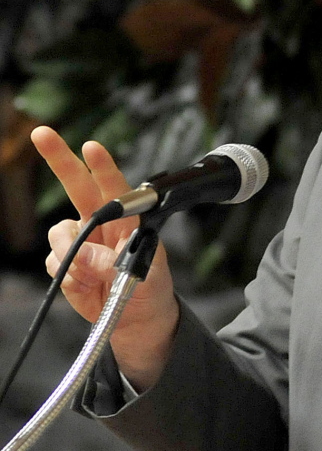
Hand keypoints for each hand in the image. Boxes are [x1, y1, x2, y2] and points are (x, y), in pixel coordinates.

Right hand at [31, 127, 178, 390]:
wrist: (136, 317)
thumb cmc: (150, 288)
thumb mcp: (146, 276)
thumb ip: (119, 262)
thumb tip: (85, 255)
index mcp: (129, 218)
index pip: (115, 187)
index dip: (103, 166)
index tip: (92, 147)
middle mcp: (101, 222)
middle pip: (77, 185)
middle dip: (59, 158)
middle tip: (42, 133)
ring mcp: (80, 241)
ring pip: (59, 234)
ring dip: (73, 256)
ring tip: (97, 277)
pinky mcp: (65, 262)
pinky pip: (55, 262)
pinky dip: (68, 277)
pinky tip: (86, 286)